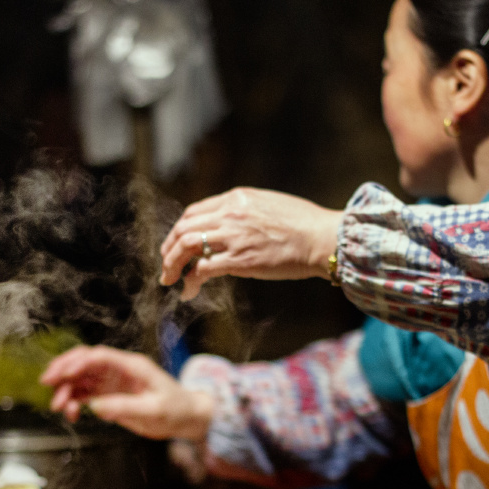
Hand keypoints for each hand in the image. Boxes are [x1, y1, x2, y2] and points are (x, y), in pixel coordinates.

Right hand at [40, 345, 213, 441]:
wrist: (187, 418)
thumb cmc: (176, 410)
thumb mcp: (154, 410)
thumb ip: (125, 407)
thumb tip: (96, 407)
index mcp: (132, 366)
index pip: (99, 356)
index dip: (77, 362)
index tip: (61, 375)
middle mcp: (119, 370)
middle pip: (85, 362)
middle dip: (64, 370)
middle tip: (47, 384)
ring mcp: (113, 382)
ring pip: (81, 379)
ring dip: (66, 390)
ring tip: (60, 408)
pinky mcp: (110, 396)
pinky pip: (85, 395)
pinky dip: (74, 401)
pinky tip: (71, 414)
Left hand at [159, 187, 342, 299]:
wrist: (322, 238)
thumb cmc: (305, 225)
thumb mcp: (269, 206)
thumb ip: (246, 213)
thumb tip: (232, 228)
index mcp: (236, 198)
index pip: (194, 212)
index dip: (180, 230)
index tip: (176, 245)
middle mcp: (230, 213)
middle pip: (184, 228)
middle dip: (169, 249)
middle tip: (166, 266)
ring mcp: (233, 236)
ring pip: (186, 247)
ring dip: (172, 265)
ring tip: (170, 280)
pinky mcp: (239, 259)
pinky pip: (203, 269)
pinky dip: (191, 281)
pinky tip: (190, 291)